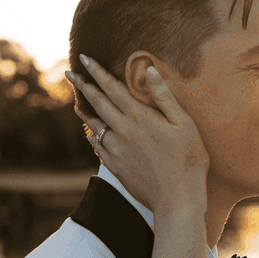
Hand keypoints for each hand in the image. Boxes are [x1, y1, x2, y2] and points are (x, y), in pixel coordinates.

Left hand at [66, 55, 208, 216]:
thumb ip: (164, 97)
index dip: (97, 71)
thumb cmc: (188, 161)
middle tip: (70, 73)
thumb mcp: (184, 124)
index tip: (84, 58)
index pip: (112, 87)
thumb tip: (149, 70)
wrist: (177, 200)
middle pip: (96, 102)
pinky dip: (92, 134)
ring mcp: (115, 150)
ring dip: (84, 110)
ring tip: (76, 101)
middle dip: (82, 85)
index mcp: (139, 117)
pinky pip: (98, 145)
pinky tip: (92, 132)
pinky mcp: (114, 166)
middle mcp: (122, 131)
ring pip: (93, 125)